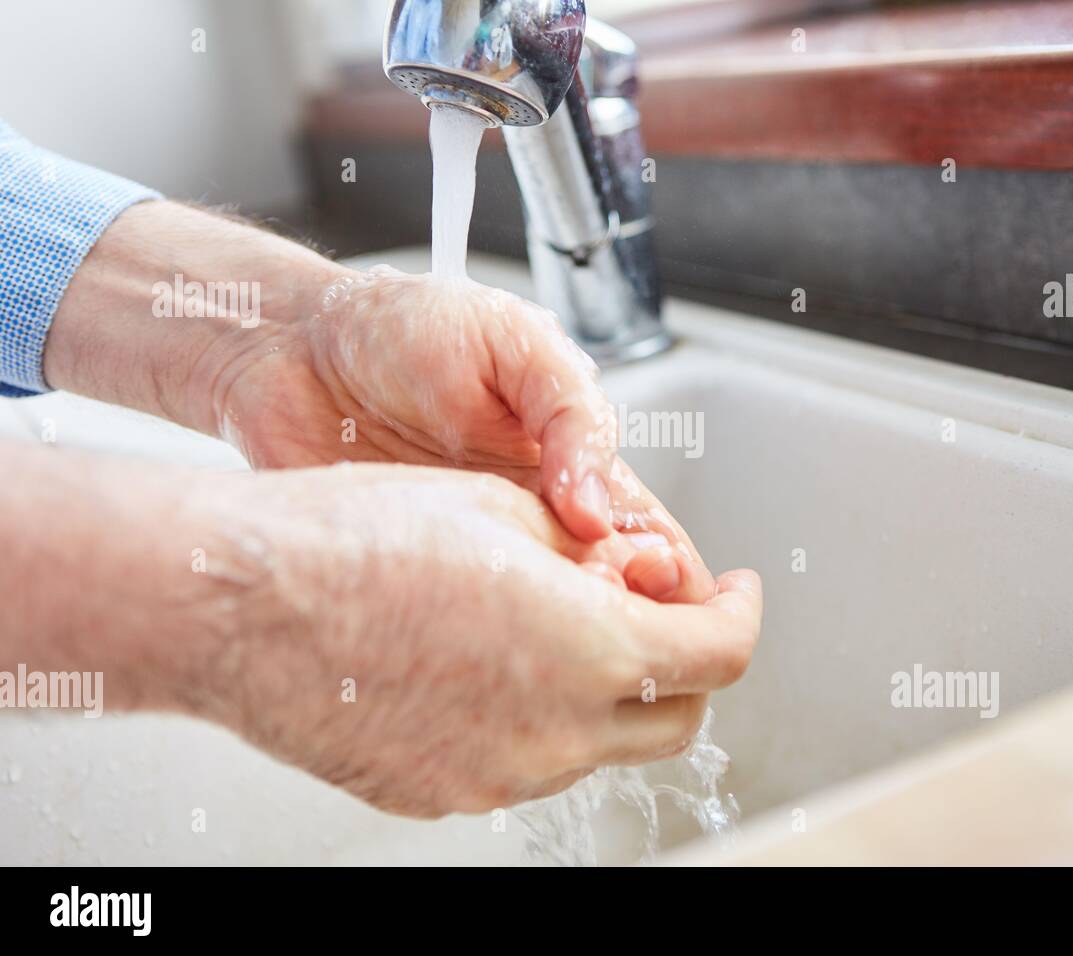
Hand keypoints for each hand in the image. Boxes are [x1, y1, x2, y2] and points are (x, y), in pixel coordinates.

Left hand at [44, 202, 712, 602]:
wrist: (286, 348)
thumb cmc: (400, 327)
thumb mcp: (513, 345)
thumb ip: (569, 415)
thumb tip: (598, 508)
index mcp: (575, 463)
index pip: (652, 539)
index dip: (674, 574)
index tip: (667, 590)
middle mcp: (535, 521)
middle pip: (611, 600)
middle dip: (627, 621)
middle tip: (611, 623)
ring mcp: (477, 558)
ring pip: (546, 629)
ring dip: (561, 644)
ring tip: (554, 640)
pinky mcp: (419, 584)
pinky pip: (467, 634)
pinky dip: (488, 652)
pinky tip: (488, 650)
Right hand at [202, 464, 761, 816]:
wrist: (240, 601)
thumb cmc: (356, 537)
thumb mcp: (504, 510)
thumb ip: (594, 554)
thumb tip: (634, 574)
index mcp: (592, 647)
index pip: (720, 653)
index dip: (740, 614)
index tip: (735, 594)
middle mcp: (557, 730)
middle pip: (677, 718)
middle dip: (686, 662)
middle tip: (661, 611)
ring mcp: (499, 774)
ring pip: (599, 746)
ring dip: (607, 691)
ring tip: (550, 624)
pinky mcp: (441, 794)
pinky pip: (522, 761)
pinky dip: (536, 718)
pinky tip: (486, 664)